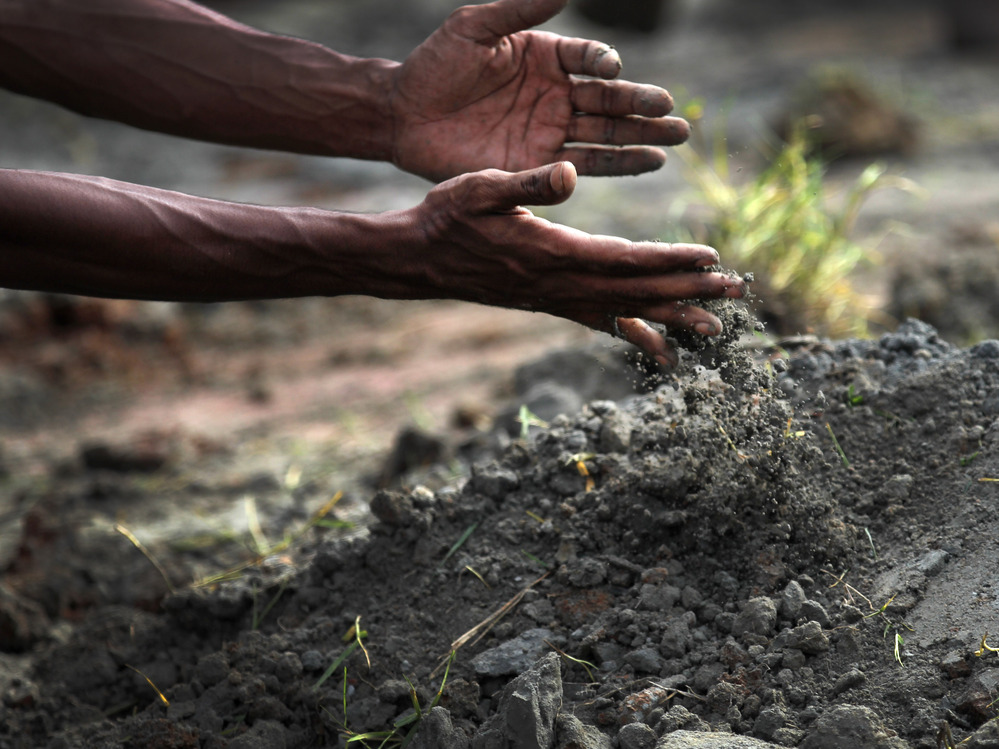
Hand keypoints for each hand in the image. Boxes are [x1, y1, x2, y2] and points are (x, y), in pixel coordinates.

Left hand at [389, 0, 688, 181]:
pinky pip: (586, 164)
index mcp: (547, 57)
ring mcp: (550, 131)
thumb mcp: (475, 27)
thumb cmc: (437, 64)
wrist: (405, 115)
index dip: (602, 63)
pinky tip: (649, 162)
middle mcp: (556, 94)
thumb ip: (520, 8)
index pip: (589, 58)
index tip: (608, 69)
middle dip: (642, 106)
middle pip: (609, 100)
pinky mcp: (538, 164)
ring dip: (641, 138)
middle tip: (673, 113)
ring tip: (676, 138)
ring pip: (606, 134)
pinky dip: (618, 165)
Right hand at [404, 162, 744, 366]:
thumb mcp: (480, 187)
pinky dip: (633, 334)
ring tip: (713, 330)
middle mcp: (560, 284)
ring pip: (625, 312)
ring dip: (671, 318)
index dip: (669, 259)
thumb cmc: (447, 217)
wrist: (421, 260)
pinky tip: (659, 347)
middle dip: (688, 291)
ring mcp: (556, 299)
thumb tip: (568, 173)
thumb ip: (527, 183)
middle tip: (735, 295)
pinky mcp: (550, 304)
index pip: (624, 258)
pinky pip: (600, 323)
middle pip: (636, 289)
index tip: (711, 259)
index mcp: (551, 252)